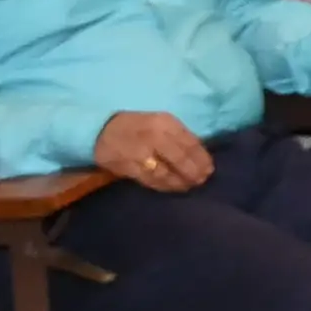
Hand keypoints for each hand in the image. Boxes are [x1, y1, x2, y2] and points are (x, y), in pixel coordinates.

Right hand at [96, 108, 217, 184]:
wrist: (101, 130)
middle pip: (181, 159)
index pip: (190, 143)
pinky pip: (152, 180)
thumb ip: (178, 136)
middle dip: (194, 172)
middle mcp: (155, 136)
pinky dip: (165, 186)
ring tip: (189, 186)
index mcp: (165, 122)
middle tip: (202, 180)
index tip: (210, 168)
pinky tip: (173, 188)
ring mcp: (141, 152)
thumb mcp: (160, 122)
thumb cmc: (137, 126)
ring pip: (167, 172)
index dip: (202, 158)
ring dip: (181, 182)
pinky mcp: (129, 167)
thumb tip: (200, 155)